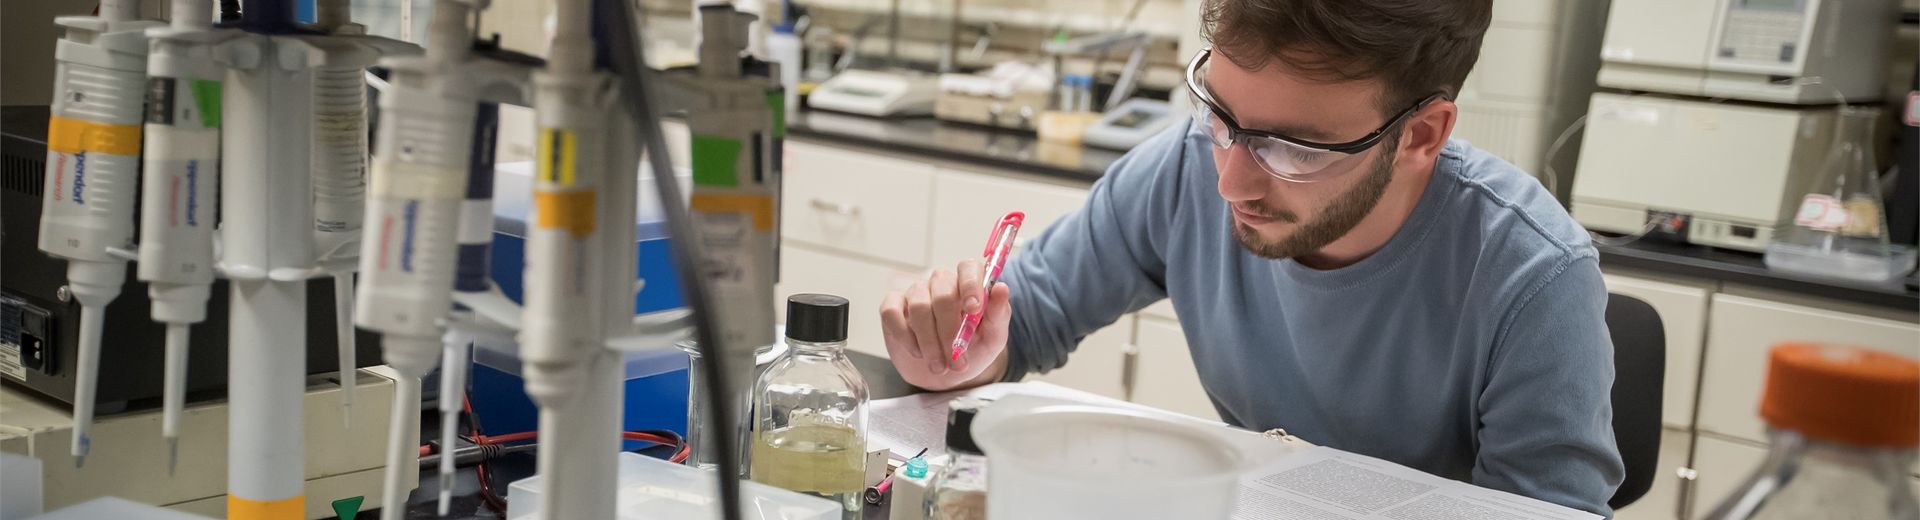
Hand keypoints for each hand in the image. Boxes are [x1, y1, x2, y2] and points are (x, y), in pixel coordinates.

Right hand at [879, 258, 1011, 390]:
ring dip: (929, 342)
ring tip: (939, 366)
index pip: (968, 268)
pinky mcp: (893, 306)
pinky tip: (917, 352)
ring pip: (918, 307)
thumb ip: (999, 313)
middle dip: (950, 332)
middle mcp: (941, 283)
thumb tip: (1001, 288)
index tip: (974, 309)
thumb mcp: (993, 337)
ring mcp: (916, 293)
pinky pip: (892, 312)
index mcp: (968, 283)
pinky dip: (904, 336)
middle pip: (942, 294)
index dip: (971, 285)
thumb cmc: (972, 349)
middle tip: (956, 361)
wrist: (947, 372)